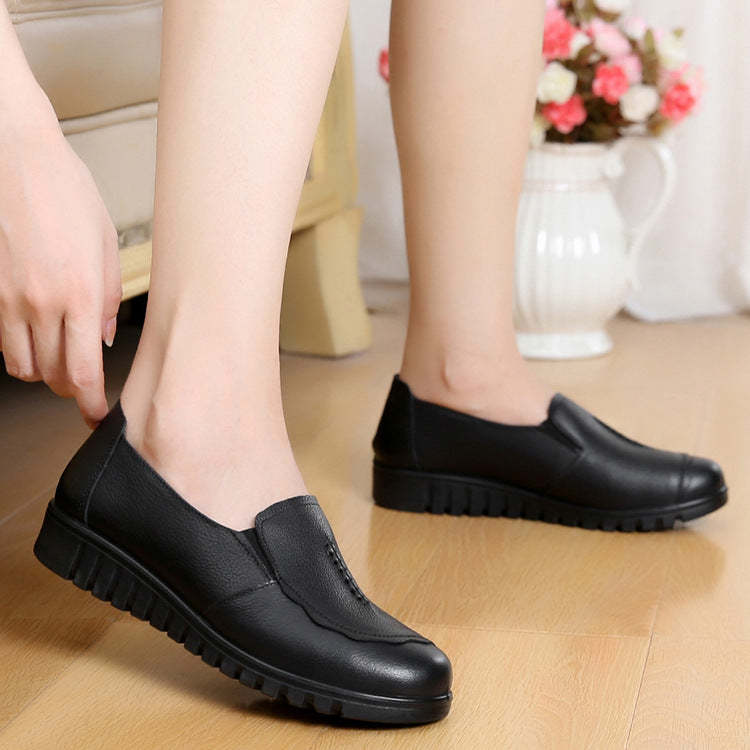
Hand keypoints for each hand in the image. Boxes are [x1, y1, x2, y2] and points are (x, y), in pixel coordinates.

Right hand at [0, 98, 121, 427]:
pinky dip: (19, 347)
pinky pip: (1, 337)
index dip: (90, 404)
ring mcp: (8, 298)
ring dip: (42, 371)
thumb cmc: (67, 191)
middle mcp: (42, 304)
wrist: (14, 155)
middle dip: (70, 389)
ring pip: (21, 364)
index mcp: (82, 295)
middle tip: (83, 385)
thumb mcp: (107, 243)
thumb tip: (105, 337)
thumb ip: (110, 297)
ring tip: (59, 359)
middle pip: (52, 376)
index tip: (96, 416)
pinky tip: (34, 333)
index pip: (84, 372)